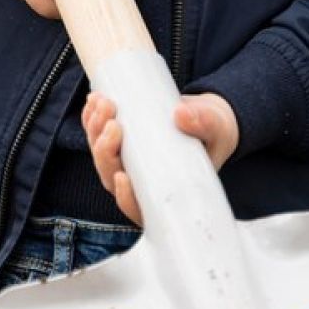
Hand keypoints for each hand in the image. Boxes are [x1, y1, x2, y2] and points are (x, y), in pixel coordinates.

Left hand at [82, 91, 239, 225]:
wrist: (206, 117)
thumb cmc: (214, 134)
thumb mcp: (215, 128)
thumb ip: (202, 122)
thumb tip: (181, 115)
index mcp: (164, 191)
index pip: (139, 207)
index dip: (125, 197)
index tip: (122, 177)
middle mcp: (140, 180)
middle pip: (111, 175)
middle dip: (105, 149)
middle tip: (112, 122)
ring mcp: (127, 161)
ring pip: (101, 154)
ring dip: (95, 129)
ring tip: (103, 102)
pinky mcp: (120, 142)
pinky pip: (98, 134)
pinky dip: (92, 118)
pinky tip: (93, 101)